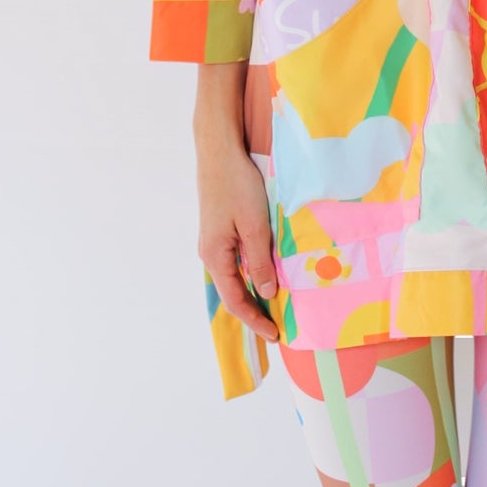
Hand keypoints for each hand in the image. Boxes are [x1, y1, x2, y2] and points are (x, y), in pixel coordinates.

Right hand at [196, 141, 279, 342]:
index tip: (275, 335)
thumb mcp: (254, 225)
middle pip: (233, 292)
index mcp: (215, 257)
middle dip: (253, 311)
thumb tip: (268, 293)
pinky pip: (235, 260)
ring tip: (274, 305)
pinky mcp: (220, 229)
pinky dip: (251, 273)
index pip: (236, 300)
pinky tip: (265, 273)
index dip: (255, 320)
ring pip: (234, 276)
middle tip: (276, 326)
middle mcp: (210, 253)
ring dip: (253, 292)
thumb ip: (260, 261)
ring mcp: (214, 241)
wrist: (219, 151)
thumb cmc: (237, 186)